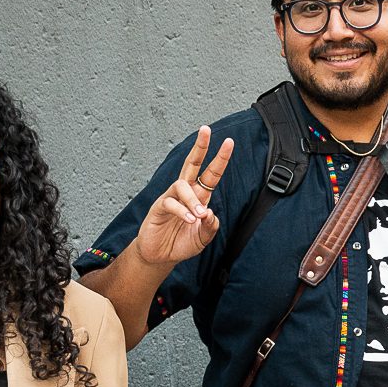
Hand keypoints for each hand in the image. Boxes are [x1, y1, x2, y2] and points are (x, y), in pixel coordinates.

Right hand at [133, 125, 235, 264]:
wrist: (161, 256)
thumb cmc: (181, 243)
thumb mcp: (203, 237)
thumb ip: (211, 227)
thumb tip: (210, 213)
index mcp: (199, 196)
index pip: (211, 173)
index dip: (220, 159)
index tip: (229, 142)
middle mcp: (185, 193)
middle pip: (192, 163)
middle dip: (200, 146)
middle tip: (206, 130)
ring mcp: (171, 198)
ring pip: (181, 185)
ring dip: (193, 199)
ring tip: (199, 215)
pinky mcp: (158, 208)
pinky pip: (170, 203)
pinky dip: (182, 210)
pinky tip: (189, 220)